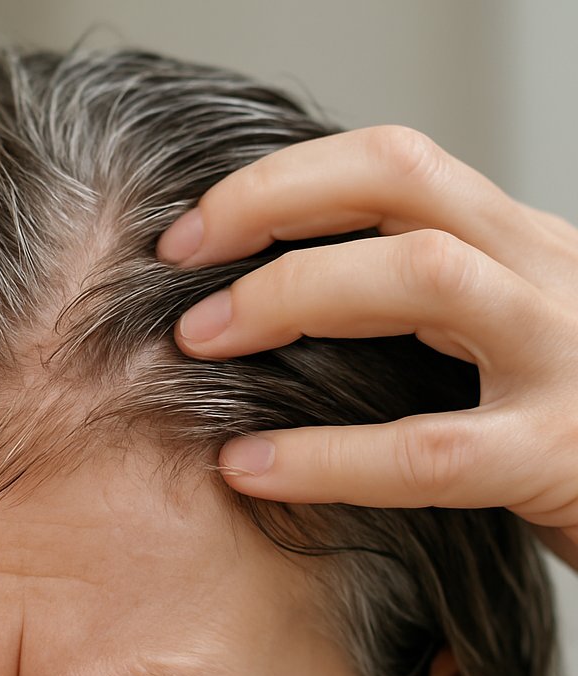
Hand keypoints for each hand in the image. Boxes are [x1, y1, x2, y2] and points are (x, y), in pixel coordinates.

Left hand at [157, 125, 577, 567]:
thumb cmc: (556, 426)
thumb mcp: (494, 342)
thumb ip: (416, 314)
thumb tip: (275, 309)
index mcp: (515, 248)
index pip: (395, 166)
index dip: (282, 181)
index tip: (191, 230)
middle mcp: (546, 274)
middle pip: (402, 182)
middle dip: (271, 207)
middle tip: (176, 260)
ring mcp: (565, 354)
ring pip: (425, 276)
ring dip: (292, 296)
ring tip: (199, 341)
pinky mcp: (562, 453)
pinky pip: (429, 447)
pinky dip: (326, 457)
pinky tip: (248, 468)